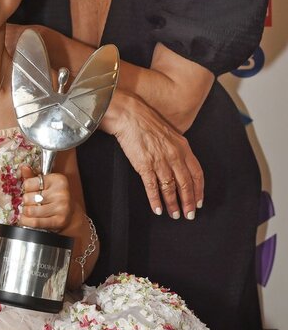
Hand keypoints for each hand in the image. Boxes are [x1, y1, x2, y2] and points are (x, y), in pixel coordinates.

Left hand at [18, 166, 75, 233]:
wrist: (70, 213)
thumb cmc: (54, 196)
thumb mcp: (45, 183)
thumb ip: (32, 176)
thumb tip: (23, 168)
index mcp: (58, 180)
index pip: (28, 184)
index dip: (26, 189)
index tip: (31, 191)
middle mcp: (61, 193)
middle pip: (28, 198)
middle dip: (26, 202)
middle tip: (31, 202)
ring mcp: (61, 208)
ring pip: (30, 211)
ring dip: (26, 212)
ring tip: (29, 210)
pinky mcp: (59, 221)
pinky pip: (35, 222)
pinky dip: (27, 222)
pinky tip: (27, 219)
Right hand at [103, 89, 203, 218]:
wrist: (129, 115)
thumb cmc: (146, 122)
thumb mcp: (169, 134)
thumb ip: (176, 149)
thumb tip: (180, 164)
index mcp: (183, 147)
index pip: (196, 173)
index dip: (199, 190)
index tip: (199, 202)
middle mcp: (174, 155)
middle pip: (186, 184)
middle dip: (189, 202)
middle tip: (189, 215)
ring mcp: (160, 161)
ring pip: (170, 188)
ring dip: (173, 204)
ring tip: (175, 215)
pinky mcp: (144, 165)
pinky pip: (152, 187)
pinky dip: (156, 200)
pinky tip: (157, 209)